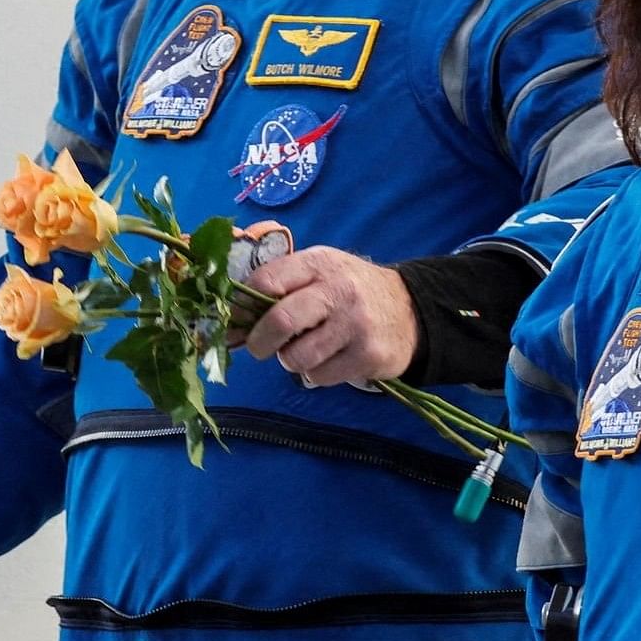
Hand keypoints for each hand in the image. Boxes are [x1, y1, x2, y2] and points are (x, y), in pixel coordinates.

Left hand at [240, 245, 417, 386]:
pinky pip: (320, 376)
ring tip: (303, 350)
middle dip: (258, 342)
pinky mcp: (368, 355)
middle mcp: (339, 290)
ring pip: (297, 357)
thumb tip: (230, 324)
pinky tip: (330, 359)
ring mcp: (356, 324)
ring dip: (290, 361)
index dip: (243, 305)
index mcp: (319, 264)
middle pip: (280, 321)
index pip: (267, 280)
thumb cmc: (349, 291)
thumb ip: (280, 287)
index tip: (237, 320)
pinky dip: (315, 374)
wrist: (410, 310)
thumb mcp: (320, 272)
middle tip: (258, 348)